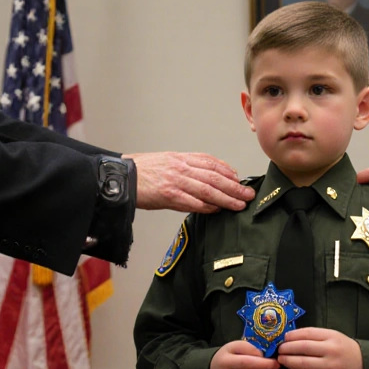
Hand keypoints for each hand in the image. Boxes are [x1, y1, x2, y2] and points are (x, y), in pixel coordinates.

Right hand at [125, 152, 254, 213]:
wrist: (120, 177)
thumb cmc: (141, 171)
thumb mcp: (165, 162)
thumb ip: (184, 167)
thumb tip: (204, 177)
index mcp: (180, 158)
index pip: (211, 162)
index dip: (228, 171)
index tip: (239, 179)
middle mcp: (181, 167)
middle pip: (215, 177)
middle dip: (234, 187)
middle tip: (248, 195)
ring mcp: (176, 181)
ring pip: (208, 190)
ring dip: (227, 198)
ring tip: (239, 205)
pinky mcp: (169, 195)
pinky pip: (193, 202)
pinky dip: (207, 207)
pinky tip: (217, 210)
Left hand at [276, 328, 363, 368]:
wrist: (365, 366)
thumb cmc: (345, 349)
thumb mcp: (334, 336)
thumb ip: (316, 336)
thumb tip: (291, 337)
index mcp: (331, 337)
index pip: (307, 333)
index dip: (292, 335)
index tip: (284, 338)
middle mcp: (330, 351)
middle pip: (302, 348)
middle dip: (286, 348)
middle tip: (279, 350)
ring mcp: (330, 368)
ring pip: (302, 364)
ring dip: (288, 361)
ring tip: (281, 360)